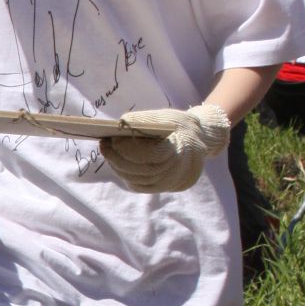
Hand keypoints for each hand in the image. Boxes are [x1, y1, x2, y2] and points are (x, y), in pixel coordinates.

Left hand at [100, 103, 230, 192]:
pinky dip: (125, 173)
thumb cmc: (180, 126)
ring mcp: (169, 184)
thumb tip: (120, 124)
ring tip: (107, 150)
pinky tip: (116, 161)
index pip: (151, 156)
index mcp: (181, 152)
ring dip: (118, 166)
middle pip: (140, 170)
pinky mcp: (161, 188)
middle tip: (104, 144)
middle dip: (118, 157)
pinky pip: (138, 185)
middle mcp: (176, 173)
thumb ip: (145, 120)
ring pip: (136, 180)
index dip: (130, 149)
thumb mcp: (166, 117)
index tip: (113, 139)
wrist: (200, 142)